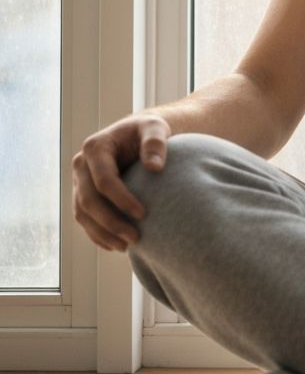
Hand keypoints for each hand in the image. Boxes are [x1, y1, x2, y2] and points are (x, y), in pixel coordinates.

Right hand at [72, 114, 170, 252]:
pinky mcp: (83, 194)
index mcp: (95, 147)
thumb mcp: (155, 128)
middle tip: (135, 237)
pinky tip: (116, 245)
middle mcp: (81, 165)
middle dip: (111, 222)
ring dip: (102, 233)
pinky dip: (97, 234)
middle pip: (89, 201)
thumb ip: (156, 143)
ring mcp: (79, 181)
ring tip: (127, 246)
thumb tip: (155, 168)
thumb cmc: (148, 130)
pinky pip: (84, 219)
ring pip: (83, 213)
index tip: (143, 213)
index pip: (104, 180)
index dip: (121, 200)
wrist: (138, 134)